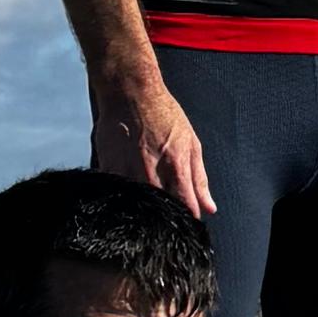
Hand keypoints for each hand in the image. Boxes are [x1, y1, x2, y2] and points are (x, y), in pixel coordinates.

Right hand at [92, 72, 215, 217]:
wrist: (130, 92)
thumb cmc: (163, 114)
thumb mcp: (191, 143)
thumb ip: (199, 179)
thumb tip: (209, 207)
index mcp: (176, 166)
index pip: (185, 206)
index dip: (188, 218)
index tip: (187, 223)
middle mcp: (151, 171)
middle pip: (160, 209)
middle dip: (166, 217)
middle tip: (167, 219)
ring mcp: (127, 170)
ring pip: (137, 204)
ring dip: (144, 209)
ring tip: (148, 207)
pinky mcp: (108, 166)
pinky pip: (116, 193)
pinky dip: (124, 198)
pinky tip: (129, 196)